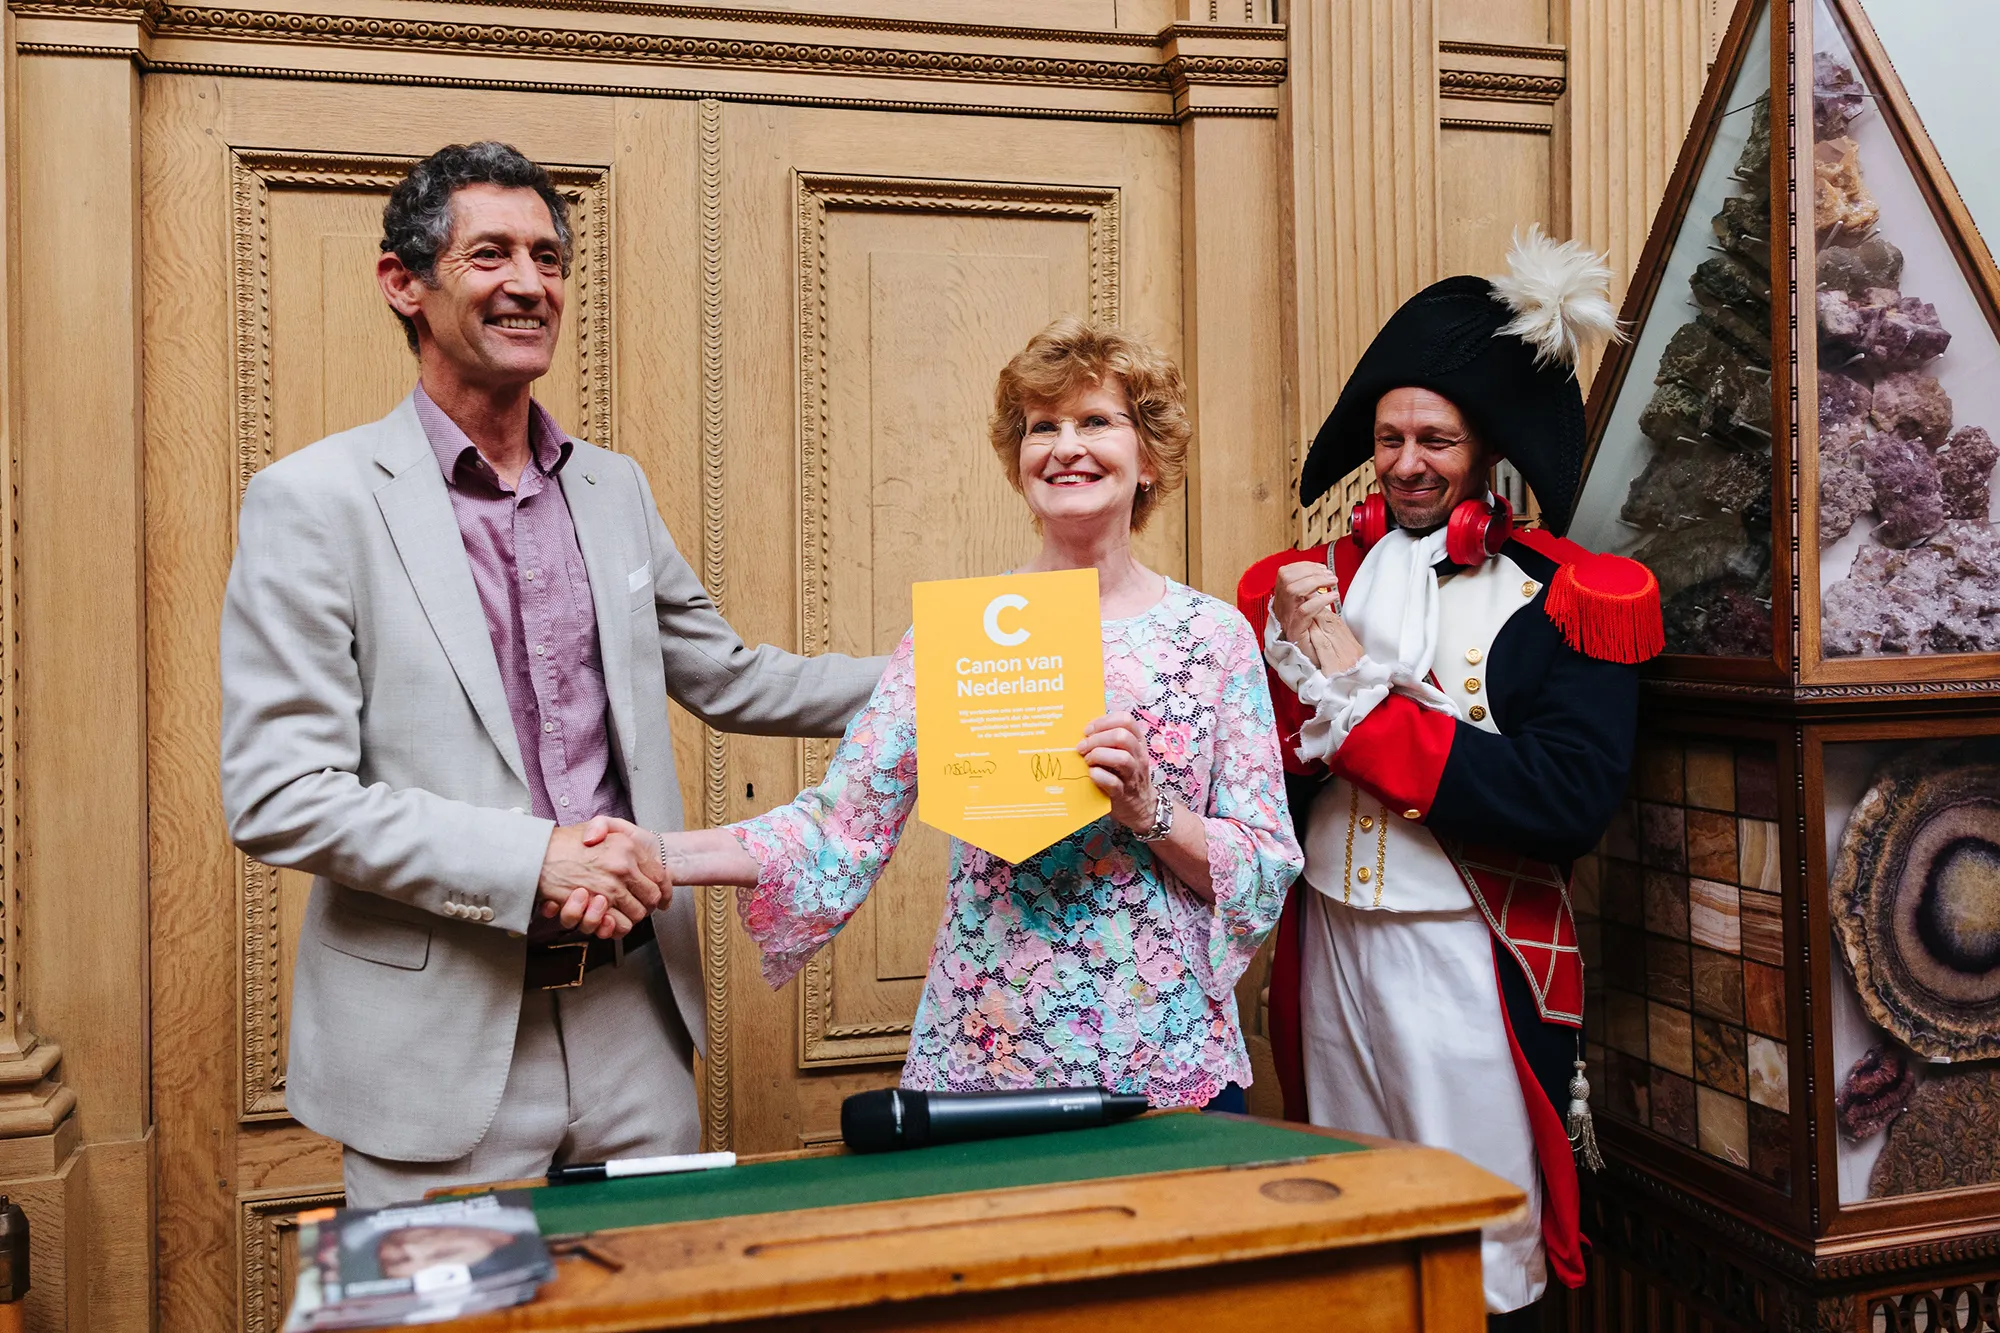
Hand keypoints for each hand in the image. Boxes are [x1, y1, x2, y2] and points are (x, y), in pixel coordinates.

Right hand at [535, 822, 666, 939]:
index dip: (662, 890)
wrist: (535, 855)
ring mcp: (611, 886)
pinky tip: (605, 917)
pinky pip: (618, 924)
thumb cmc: (563, 842)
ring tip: (615, 911)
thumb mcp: (596, 826)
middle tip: (634, 906)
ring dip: (628, 917)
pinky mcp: (596, 904)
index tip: (660, 898)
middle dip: (645, 906)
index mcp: (628, 846)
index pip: (660, 875)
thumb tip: (638, 853)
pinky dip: (613, 926)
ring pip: (637, 914)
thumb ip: (620, 834)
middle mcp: (624, 866)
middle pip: (652, 898)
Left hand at [1079, 714, 1161, 832]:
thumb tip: (1083, 730)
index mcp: (1137, 742)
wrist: (1140, 806)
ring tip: (1087, 760)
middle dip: (1097, 739)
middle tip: (1082, 747)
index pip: (1126, 720)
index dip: (1104, 721)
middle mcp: (1138, 756)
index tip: (1088, 730)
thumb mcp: (1124, 752)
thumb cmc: (1125, 775)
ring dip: (1098, 755)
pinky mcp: (1123, 794)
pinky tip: (1090, 774)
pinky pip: (1112, 782)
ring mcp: (1133, 775)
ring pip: (1121, 758)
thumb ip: (1109, 740)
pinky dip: (1098, 775)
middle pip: (1122, 736)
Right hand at [1271, 560, 1362, 672]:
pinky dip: (1320, 600)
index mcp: (1283, 600)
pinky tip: (1333, 597)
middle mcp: (1281, 608)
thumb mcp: (1310, 608)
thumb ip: (1309, 593)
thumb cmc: (1314, 634)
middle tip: (1331, 576)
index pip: (1284, 573)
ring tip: (1333, 583)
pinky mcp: (1295, 631)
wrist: (1314, 661)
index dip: (1303, 566)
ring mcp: (1286, 619)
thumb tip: (1320, 574)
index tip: (1321, 567)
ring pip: (1293, 590)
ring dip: (1316, 582)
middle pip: (1287, 578)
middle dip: (1311, 572)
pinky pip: (1304, 610)